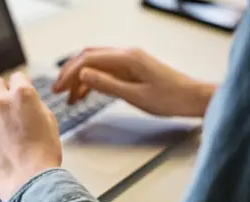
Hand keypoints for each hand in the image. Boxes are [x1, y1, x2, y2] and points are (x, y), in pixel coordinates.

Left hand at [0, 72, 61, 201]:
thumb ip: (36, 107)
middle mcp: (1, 102)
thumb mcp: (50, 124)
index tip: (18, 90)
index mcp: (23, 96)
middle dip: (0, 90)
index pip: (18, 77)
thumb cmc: (41, 157)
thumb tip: (30, 102)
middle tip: (3, 102)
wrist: (28, 180)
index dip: (19, 84)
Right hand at [54, 47, 215, 116]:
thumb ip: (107, 84)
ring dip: (80, 79)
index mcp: (127, 58)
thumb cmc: (170, 98)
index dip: (70, 73)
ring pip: (95, 65)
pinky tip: (85, 94)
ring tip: (69, 98)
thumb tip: (83, 75)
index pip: (88, 59)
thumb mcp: (136, 95)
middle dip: (70, 73)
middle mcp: (126, 55)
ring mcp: (128, 61)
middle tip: (57, 90)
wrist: (192, 98)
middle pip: (89, 57)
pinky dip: (93, 82)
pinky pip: (106, 71)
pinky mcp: (131, 69)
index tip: (58, 87)